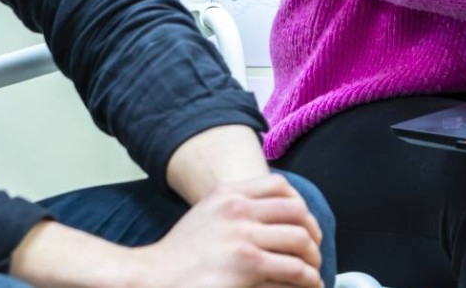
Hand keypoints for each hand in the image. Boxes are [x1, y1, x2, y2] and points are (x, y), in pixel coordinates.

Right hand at [130, 174, 322, 287]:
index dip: (300, 205)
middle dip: (312, 232)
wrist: (152, 278)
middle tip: (313, 251)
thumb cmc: (179, 257)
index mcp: (226, 194)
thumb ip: (233, 209)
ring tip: (313, 272)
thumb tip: (271, 215)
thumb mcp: (206, 216)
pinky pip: (294, 268)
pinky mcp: (249, 263)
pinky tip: (308, 285)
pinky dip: (308, 279)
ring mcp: (243, 235)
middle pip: (296, 212)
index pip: (279, 186)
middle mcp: (236, 208)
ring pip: (300, 240)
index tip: (304, 224)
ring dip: (313, 258)